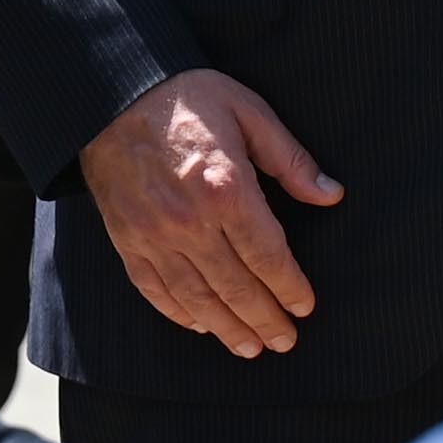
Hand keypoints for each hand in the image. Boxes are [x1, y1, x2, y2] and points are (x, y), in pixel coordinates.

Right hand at [77, 68, 340, 356]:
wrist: (111, 94)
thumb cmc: (186, 97)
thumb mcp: (248, 111)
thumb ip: (290, 159)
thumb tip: (330, 195)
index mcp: (226, 188)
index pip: (267, 255)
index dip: (290, 287)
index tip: (305, 306)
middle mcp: (189, 221)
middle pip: (236, 286)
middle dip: (265, 319)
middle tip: (285, 340)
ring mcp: (154, 235)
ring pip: (197, 298)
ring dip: (228, 328)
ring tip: (250, 347)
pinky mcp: (127, 240)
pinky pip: (155, 289)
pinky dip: (180, 314)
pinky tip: (202, 325)